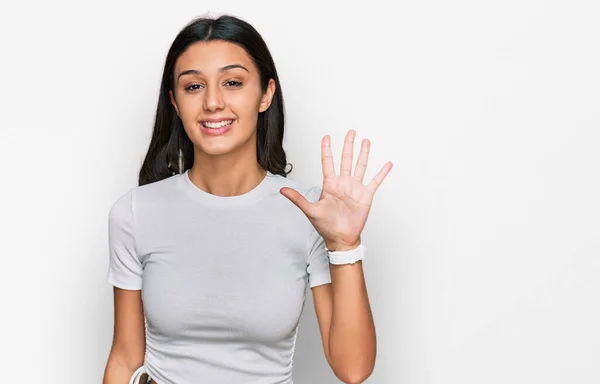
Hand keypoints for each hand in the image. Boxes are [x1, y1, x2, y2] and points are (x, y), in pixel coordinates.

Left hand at [280, 130, 392, 250]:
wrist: (341, 238)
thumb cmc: (326, 226)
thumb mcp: (311, 210)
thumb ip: (298, 198)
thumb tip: (282, 190)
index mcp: (330, 185)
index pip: (328, 162)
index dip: (327, 150)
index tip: (327, 137)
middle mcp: (343, 184)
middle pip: (346, 159)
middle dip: (348, 145)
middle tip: (351, 132)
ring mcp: (355, 189)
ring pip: (360, 166)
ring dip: (363, 153)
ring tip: (366, 141)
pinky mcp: (366, 196)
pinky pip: (375, 181)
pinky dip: (382, 173)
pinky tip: (387, 164)